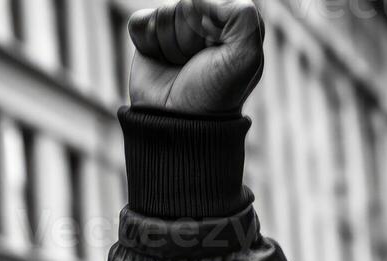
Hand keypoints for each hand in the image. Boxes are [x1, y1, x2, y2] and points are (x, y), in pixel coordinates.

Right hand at [127, 0, 263, 113]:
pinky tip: (160, 61)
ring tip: (180, 65)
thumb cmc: (216, 93)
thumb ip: (243, 17)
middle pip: (186, 4)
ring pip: (164, 12)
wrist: (178, 123)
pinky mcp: (149, 35)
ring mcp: (175, 28)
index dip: (211, 25)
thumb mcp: (246, 58)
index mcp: (233, 23)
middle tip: (196, 63)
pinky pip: (140, 21)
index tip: (216, 50)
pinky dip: (148, 42)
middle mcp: (205, 21)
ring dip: (170, 44)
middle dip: (189, 35)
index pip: (212, 1)